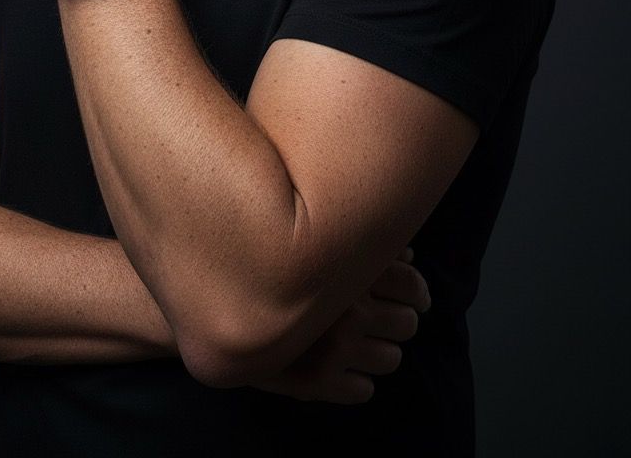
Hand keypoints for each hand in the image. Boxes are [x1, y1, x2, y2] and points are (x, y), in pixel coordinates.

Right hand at [250, 248, 429, 404]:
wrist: (217, 303)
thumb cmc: (269, 263)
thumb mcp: (316, 244)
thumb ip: (361, 246)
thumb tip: (408, 255)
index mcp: (350, 271)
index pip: (412, 285)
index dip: (418, 293)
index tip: (414, 297)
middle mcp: (348, 310)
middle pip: (406, 323)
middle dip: (399, 321)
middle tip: (385, 318)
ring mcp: (334, 350)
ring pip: (390, 359)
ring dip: (381, 351)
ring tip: (361, 342)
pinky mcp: (318, 383)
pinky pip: (363, 390)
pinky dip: (359, 381)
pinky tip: (342, 367)